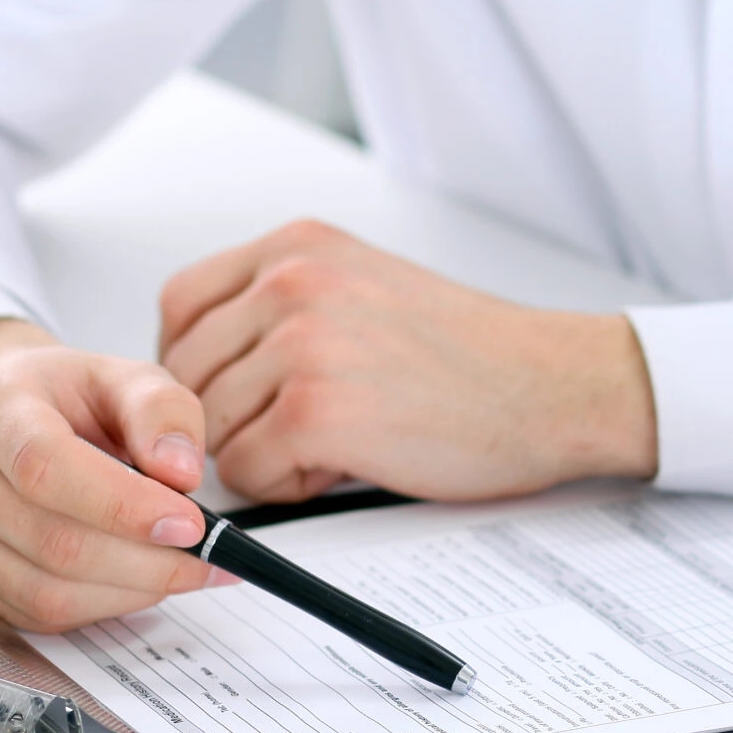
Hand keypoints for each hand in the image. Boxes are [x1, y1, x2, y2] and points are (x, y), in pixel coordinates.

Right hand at [0, 319, 218, 630]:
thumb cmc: (63, 400)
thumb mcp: (124, 378)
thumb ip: (163, 411)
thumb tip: (180, 472)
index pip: (47, 467)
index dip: (124, 506)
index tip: (190, 524)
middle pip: (54, 543)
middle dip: (147, 563)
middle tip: (205, 560)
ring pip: (45, 594)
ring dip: (128, 592)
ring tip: (175, 569)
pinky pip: (31, 618)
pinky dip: (95, 609)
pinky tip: (127, 581)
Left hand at [156, 220, 657, 503]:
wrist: (551, 386)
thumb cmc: (472, 354)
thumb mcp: (363, 286)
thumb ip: (282, 305)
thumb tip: (201, 368)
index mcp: (298, 247)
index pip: (180, 305)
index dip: (198, 363)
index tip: (238, 390)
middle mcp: (292, 282)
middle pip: (186, 374)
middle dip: (231, 416)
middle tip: (302, 429)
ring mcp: (301, 345)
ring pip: (209, 429)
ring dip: (262, 452)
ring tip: (336, 442)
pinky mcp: (314, 413)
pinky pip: (245, 472)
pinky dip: (288, 486)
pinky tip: (346, 465)